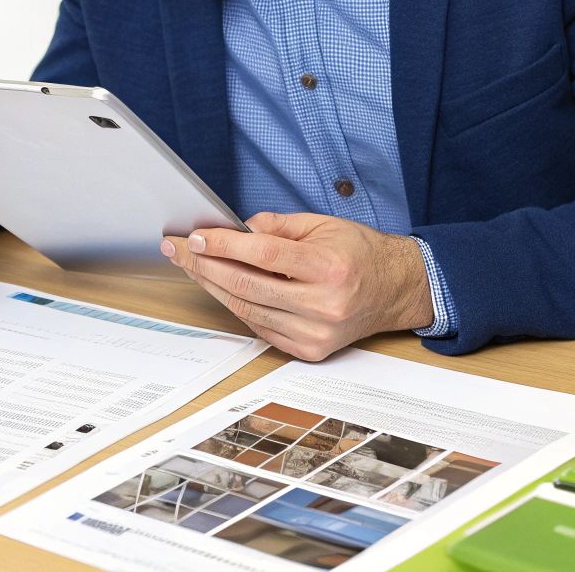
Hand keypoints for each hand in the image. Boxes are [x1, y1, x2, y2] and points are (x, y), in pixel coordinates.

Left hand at [163, 211, 435, 360]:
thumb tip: (239, 230)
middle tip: (179, 250)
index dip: (226, 246)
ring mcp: (316, 333)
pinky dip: (236, 306)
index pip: (265, 256)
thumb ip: (279, 226)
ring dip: (214, 287)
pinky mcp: (310, 350)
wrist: (395, 290)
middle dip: (206, 266)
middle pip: (249, 286)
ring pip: (249, 310)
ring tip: (191, 266)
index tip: (198, 237)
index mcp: (330, 269)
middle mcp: (324, 306)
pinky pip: (260, 327)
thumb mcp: (324, 225)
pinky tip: (219, 287)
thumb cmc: (360, 253)